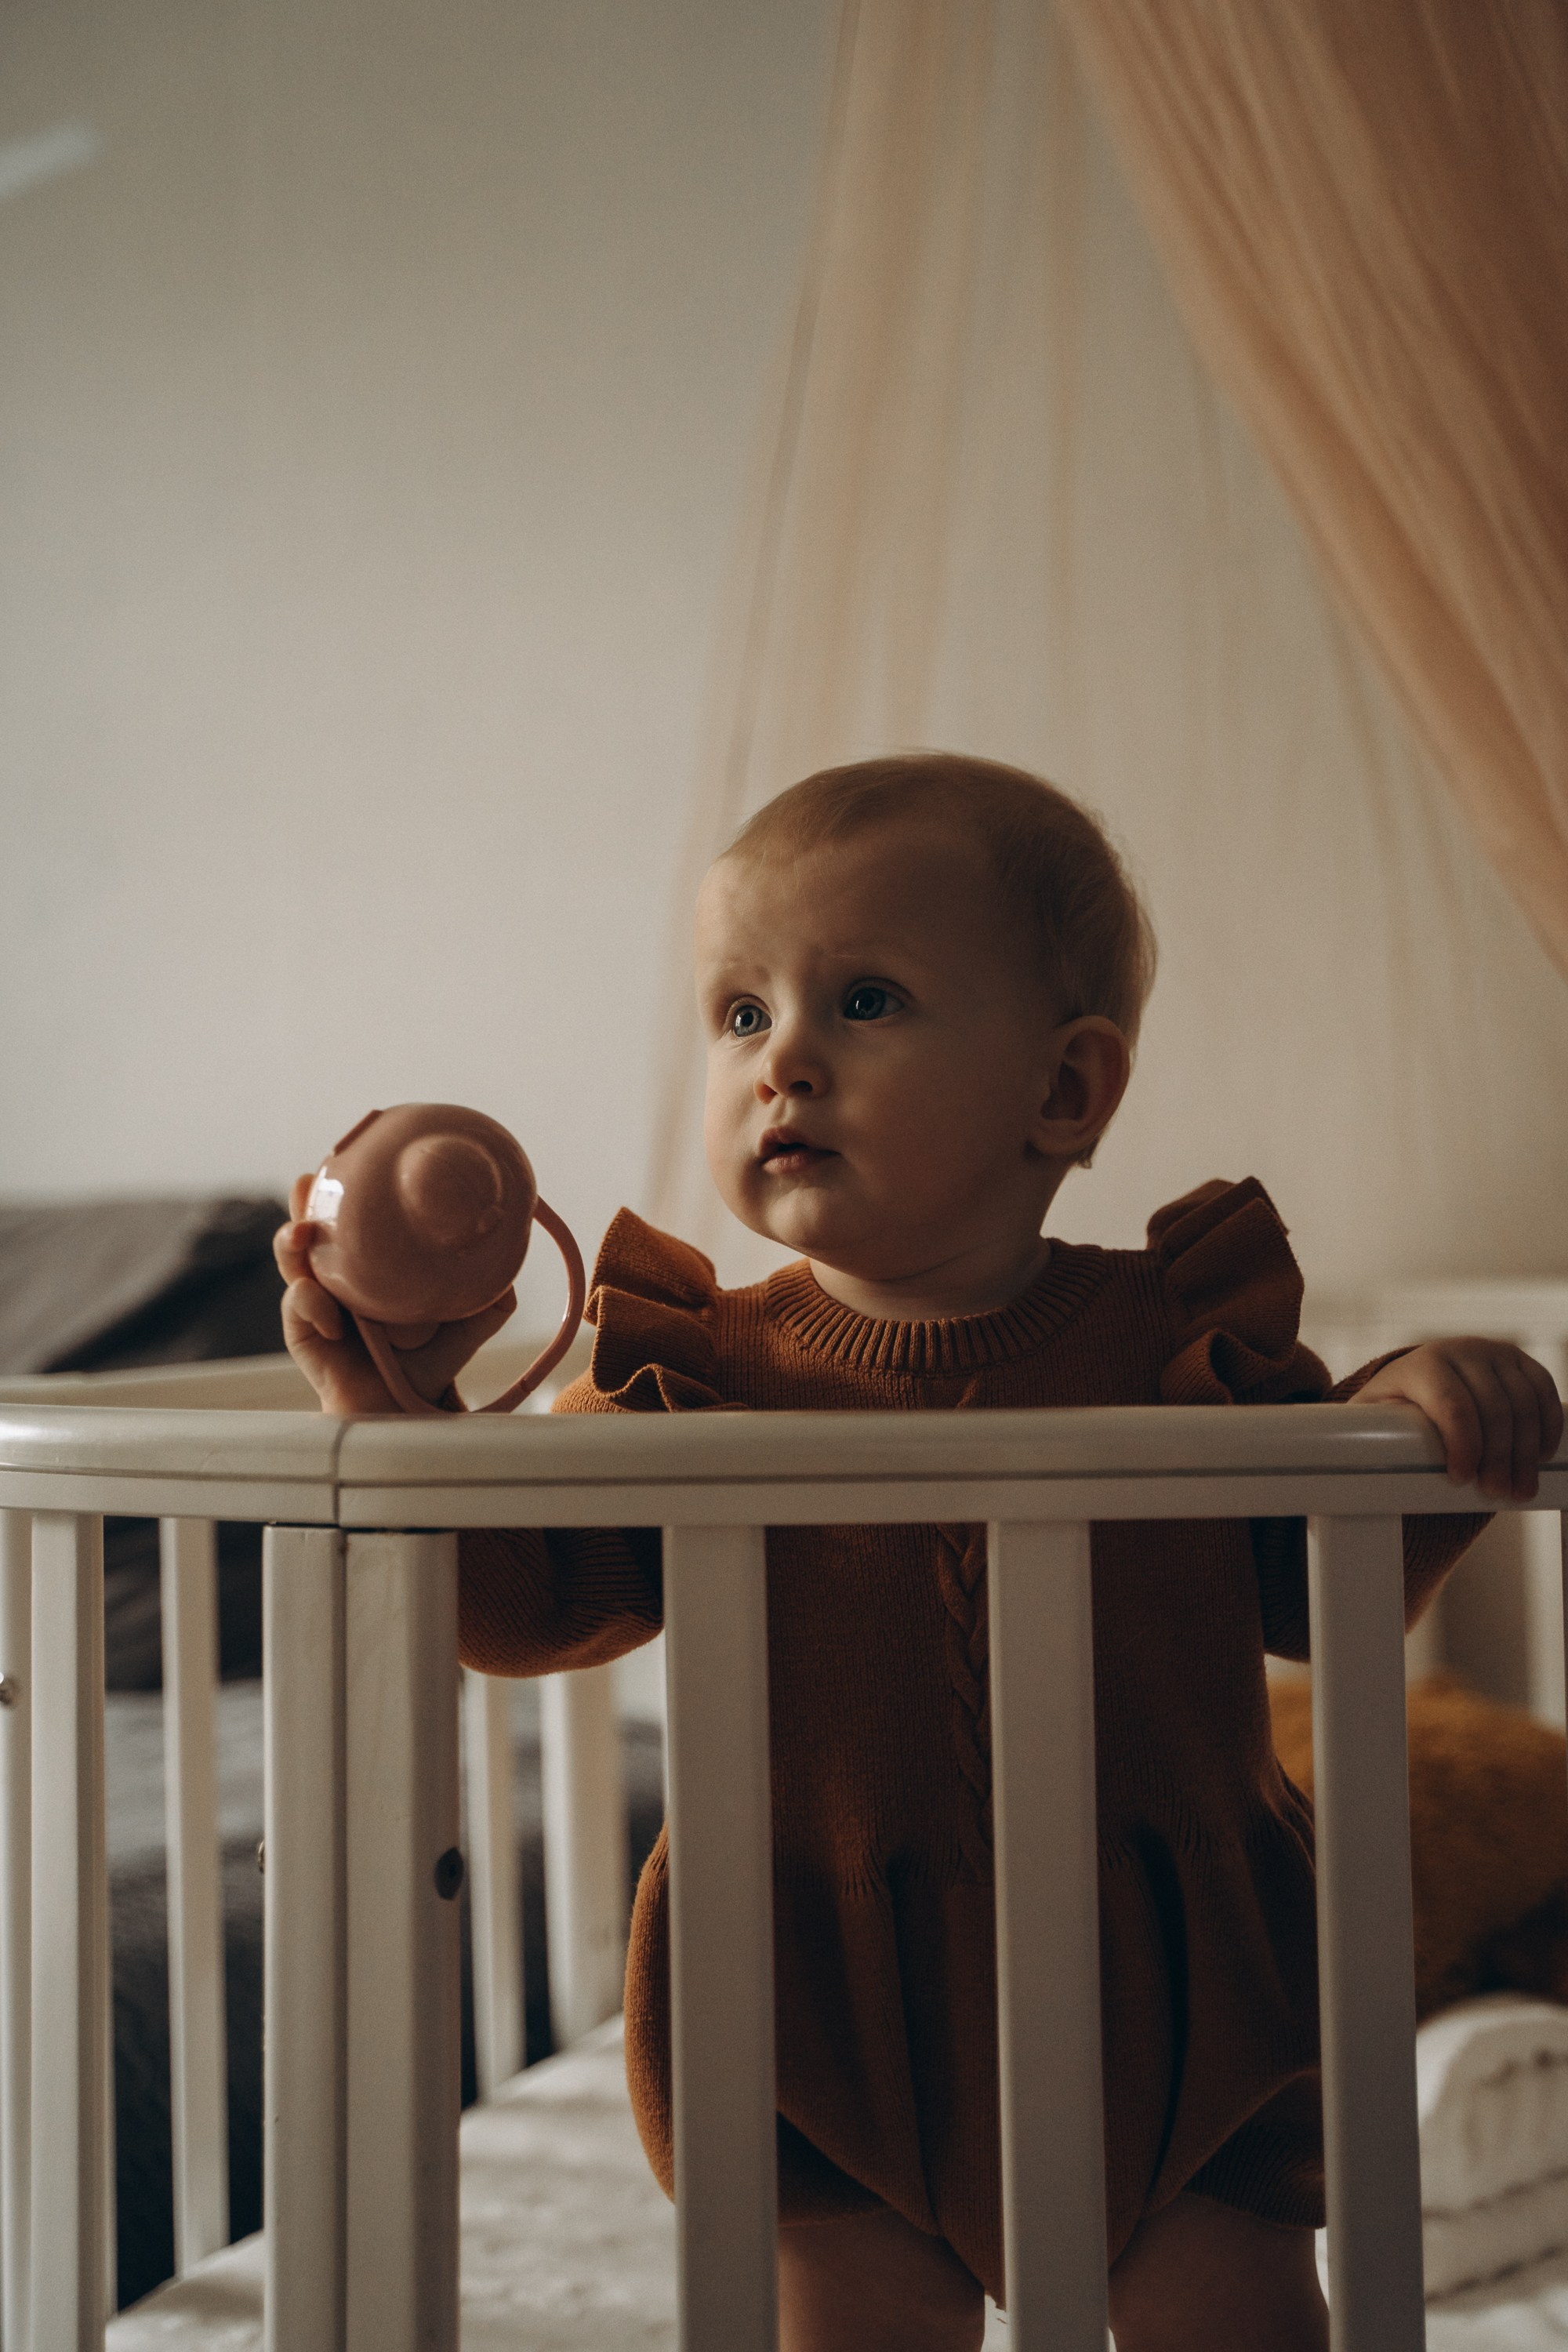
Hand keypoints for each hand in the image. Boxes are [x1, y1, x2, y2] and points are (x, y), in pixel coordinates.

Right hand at [273, 1172, 515, 1415]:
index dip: (346, 1190)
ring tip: (302, 1235)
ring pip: (292, 1259)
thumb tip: (512, 1264)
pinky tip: (334, 1323)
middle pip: (313, 1226)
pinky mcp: (302, 1331)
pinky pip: (298, 1305)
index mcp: (374, 1264)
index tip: (345, 1161)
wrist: (407, 1409)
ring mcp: (316, 1301)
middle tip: (306, 1183)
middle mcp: (340, 1275)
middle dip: (304, 1201)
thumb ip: (489, 1297)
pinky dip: (312, 1305)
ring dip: (290, 1240)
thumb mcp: (467, 1324)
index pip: (354, 1218)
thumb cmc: (431, 1360)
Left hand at [1357, 1338, 1563, 1500]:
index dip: (1463, 1445)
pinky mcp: (1520, 1359)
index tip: (1461, 1480)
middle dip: (1498, 1457)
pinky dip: (1548, 1426)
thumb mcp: (1371, 1413)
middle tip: (1497, 1493)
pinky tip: (1541, 1456)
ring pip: (1523, 1404)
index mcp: (1424, 1364)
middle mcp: (1463, 1350)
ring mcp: (1495, 1352)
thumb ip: (1364, 1431)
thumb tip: (1349, 1456)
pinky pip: (1544, 1391)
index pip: (1452, 1405)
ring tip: (1519, 1488)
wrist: (1424, 1373)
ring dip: (1527, 1452)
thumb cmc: (1395, 1403)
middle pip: (1493, 1409)